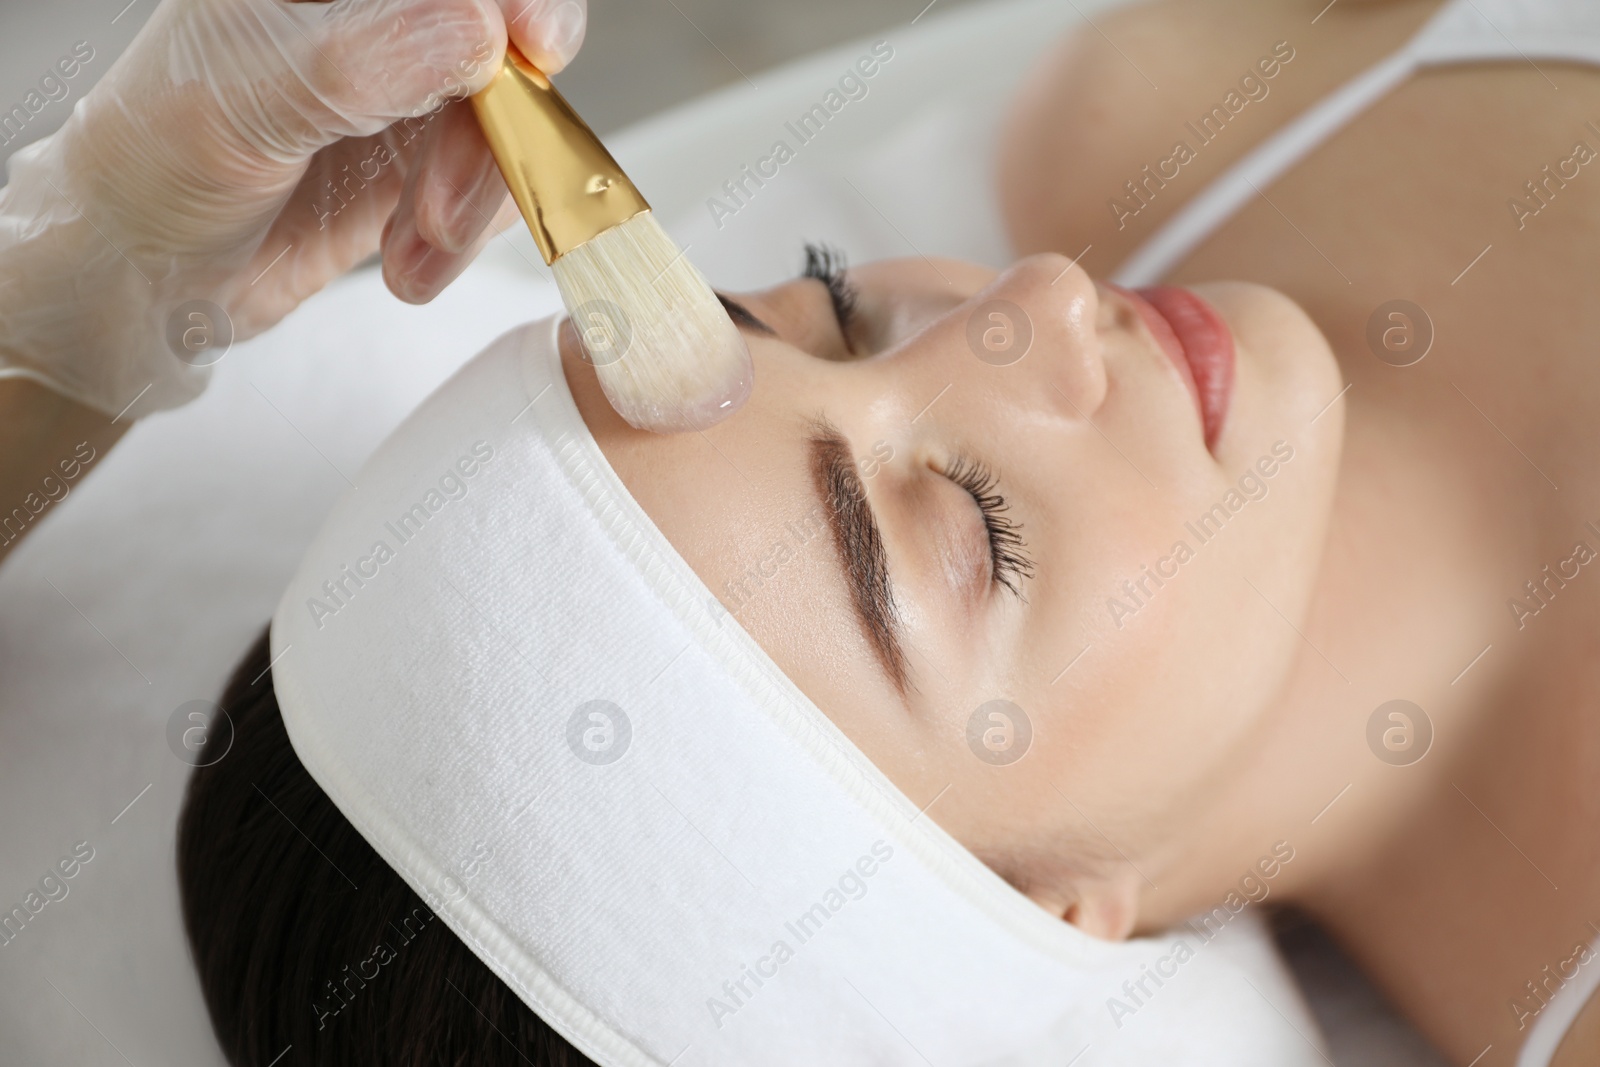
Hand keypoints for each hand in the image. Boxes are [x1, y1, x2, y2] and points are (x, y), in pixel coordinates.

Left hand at [0, 0, 586, 417]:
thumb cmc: (157, 162)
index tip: (534, 47)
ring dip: (473, 205)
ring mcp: (414, 93)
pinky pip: (501, 189)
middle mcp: (381, 21)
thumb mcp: (246, 100)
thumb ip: (363, 62)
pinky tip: (411, 260)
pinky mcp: (430, 165)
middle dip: (492, 138)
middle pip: (507, 47)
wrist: (146, 272)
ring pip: (513, 127)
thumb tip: (479, 33)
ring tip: (414, 251)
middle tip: (446, 206)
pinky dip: (467, 238)